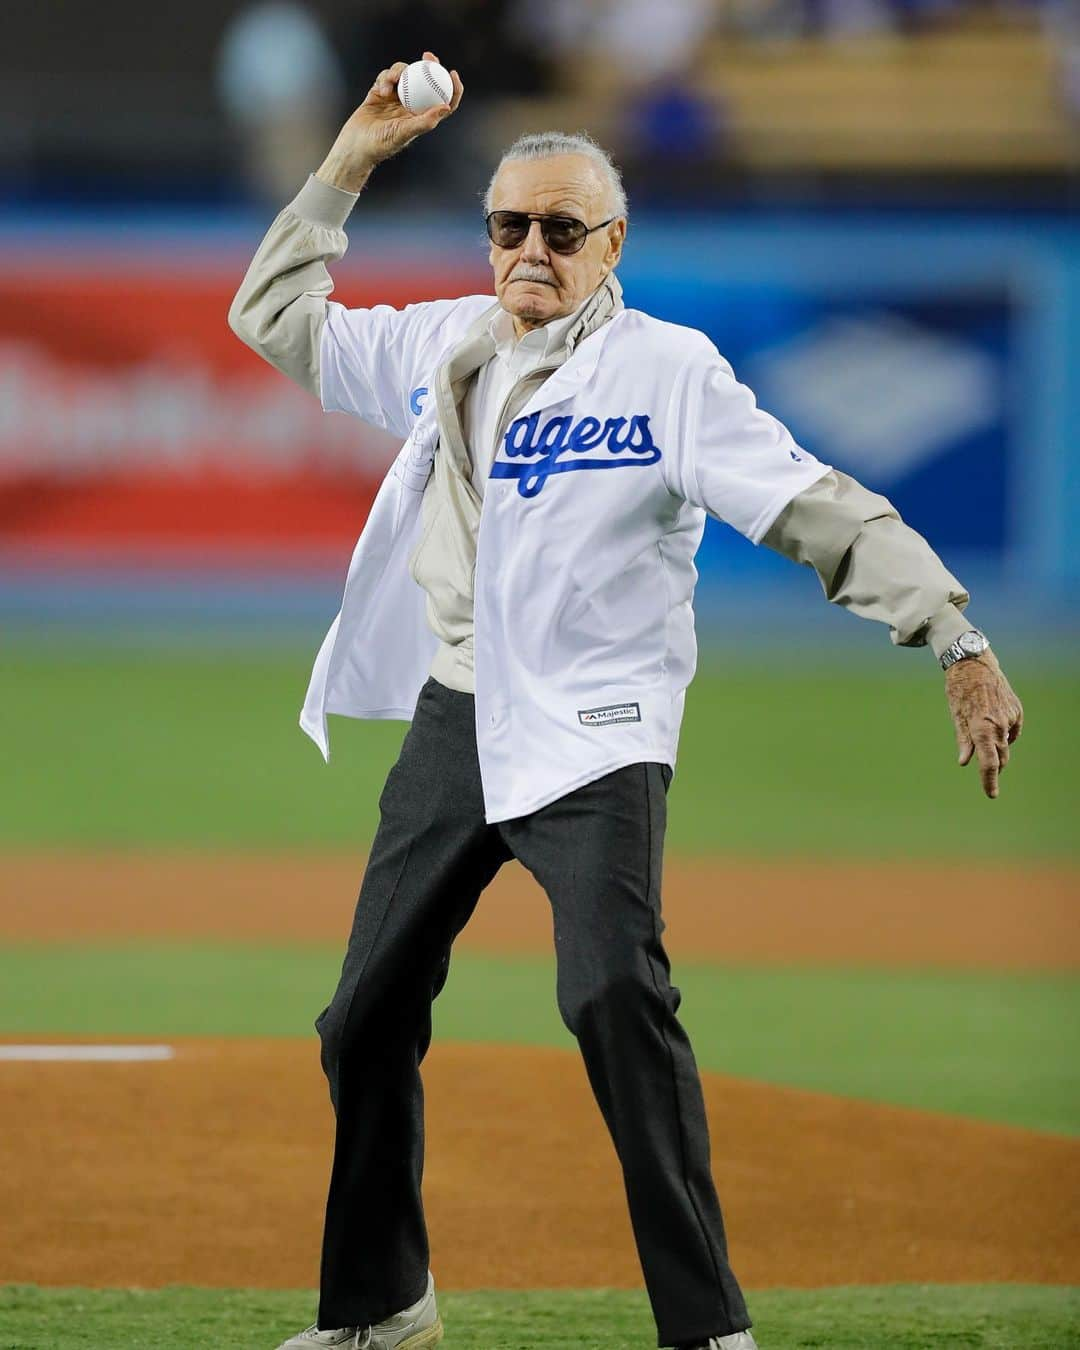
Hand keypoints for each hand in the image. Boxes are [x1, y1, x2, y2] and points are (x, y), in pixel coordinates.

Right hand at [316, 51, 463, 191]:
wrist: (355, 145)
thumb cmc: (381, 144)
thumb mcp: (404, 132)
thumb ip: (424, 121)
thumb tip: (446, 107)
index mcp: (422, 117)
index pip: (443, 100)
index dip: (452, 87)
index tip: (452, 72)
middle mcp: (410, 106)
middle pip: (425, 81)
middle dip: (429, 66)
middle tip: (428, 56)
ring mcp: (395, 98)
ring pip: (404, 75)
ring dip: (398, 72)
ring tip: (391, 80)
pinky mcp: (380, 93)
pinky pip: (386, 77)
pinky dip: (384, 79)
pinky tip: (381, 91)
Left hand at [944, 649, 1022, 798]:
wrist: (975, 665)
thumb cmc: (960, 691)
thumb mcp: (956, 717)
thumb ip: (963, 741)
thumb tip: (965, 762)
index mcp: (981, 728)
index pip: (988, 762)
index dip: (989, 780)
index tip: (991, 794)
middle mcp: (999, 725)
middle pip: (1000, 757)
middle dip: (994, 767)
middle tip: (987, 775)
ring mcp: (1010, 717)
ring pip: (1006, 743)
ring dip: (997, 747)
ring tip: (984, 734)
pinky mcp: (1017, 711)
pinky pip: (1012, 730)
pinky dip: (1004, 733)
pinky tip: (994, 723)